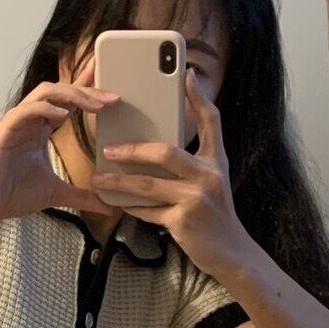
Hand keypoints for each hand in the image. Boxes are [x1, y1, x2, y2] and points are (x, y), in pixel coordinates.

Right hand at [0, 55, 119, 222]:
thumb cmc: (14, 194)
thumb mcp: (57, 193)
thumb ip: (82, 196)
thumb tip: (107, 206)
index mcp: (41, 128)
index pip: (67, 101)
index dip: (87, 88)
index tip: (111, 86)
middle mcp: (30, 120)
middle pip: (61, 91)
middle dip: (87, 91)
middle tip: (112, 97)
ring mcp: (17, 122)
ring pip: (45, 94)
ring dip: (71, 95)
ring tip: (94, 104)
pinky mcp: (6, 130)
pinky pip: (26, 111)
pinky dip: (45, 109)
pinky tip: (63, 115)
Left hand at [90, 67, 248, 275]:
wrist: (230, 253)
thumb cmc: (215, 215)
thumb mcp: (212, 183)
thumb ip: (192, 164)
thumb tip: (153, 149)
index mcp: (216, 161)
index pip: (212, 121)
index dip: (199, 97)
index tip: (186, 74)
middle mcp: (209, 175)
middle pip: (166, 151)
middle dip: (133, 149)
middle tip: (108, 148)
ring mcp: (196, 198)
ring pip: (148, 184)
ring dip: (119, 180)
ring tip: (98, 176)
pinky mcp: (183, 221)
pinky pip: (148, 210)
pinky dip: (131, 206)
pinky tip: (116, 202)